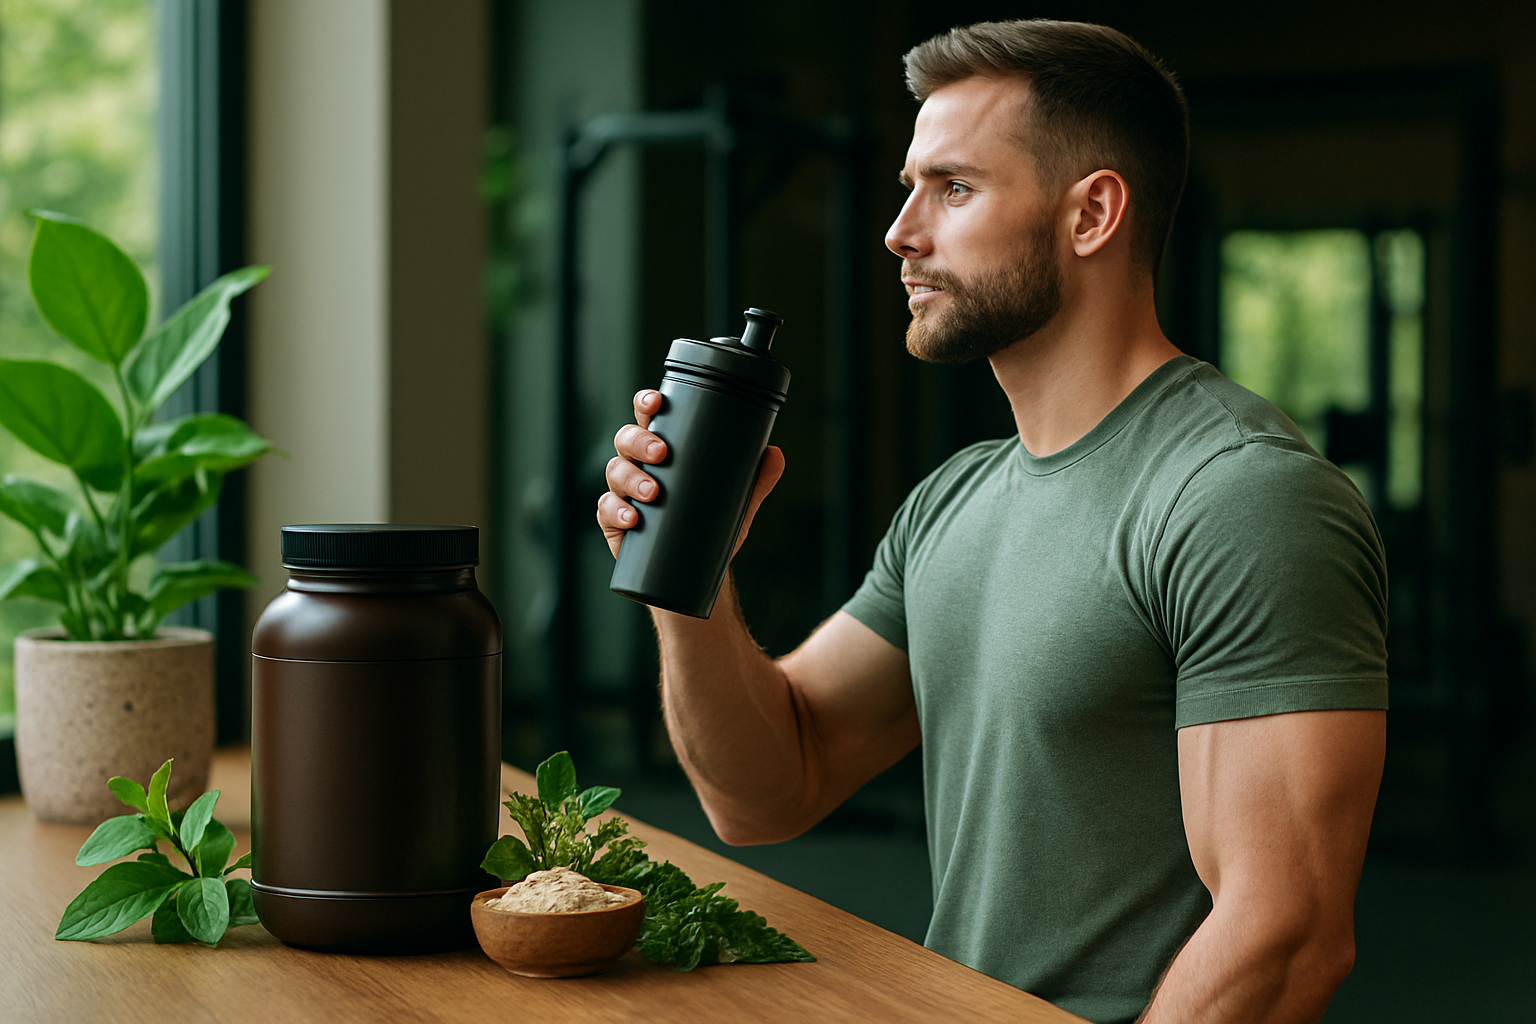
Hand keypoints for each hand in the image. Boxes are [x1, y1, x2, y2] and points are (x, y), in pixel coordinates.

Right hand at [597, 389, 785, 559]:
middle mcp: (638, 464)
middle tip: (661, 453)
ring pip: (614, 471)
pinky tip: (632, 518)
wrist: (697, 570)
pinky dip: (617, 512)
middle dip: (640, 441)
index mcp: (663, 449)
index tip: (656, 402)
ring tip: (652, 492)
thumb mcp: (737, 500)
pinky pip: (606, 510)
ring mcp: (622, 491)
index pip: (649, 417)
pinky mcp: (613, 521)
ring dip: (630, 478)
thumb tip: (775, 454)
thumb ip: (756, 478)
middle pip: (626, 439)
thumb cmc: (711, 522)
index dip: (646, 403)